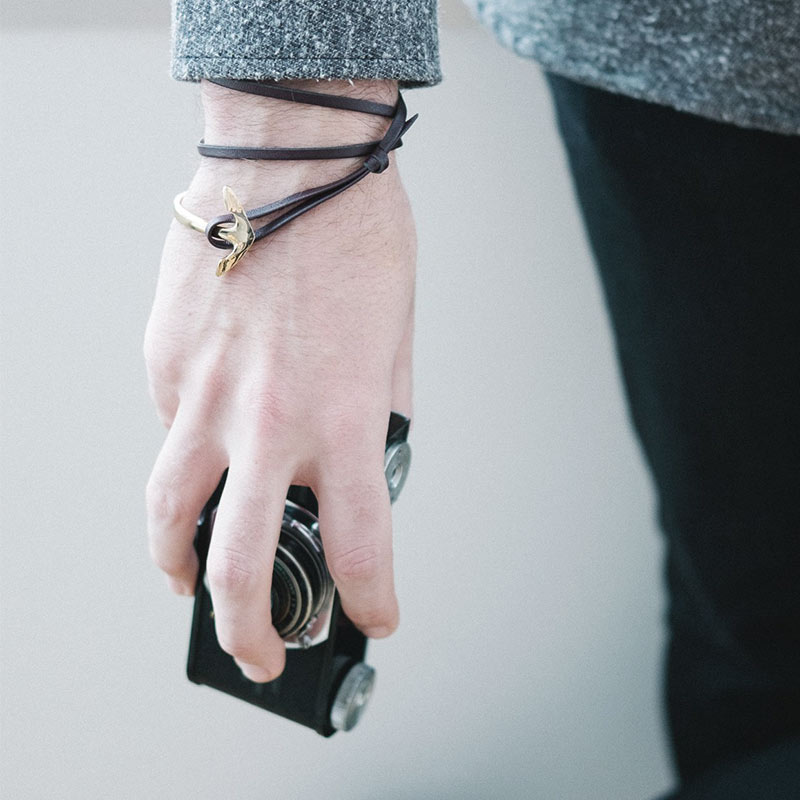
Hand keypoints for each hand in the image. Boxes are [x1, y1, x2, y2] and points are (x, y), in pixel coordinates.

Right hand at [144, 79, 414, 681]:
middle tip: (260, 655)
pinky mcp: (164, 363)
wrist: (291, 165)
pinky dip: (185, 456)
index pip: (360, 546)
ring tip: (189, 580)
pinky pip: (170, 430)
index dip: (371, 600)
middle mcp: (269, 422)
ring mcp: (205, 395)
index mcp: (345, 418)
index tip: (375, 617)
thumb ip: (379, 414)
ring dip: (178, 563)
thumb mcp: (396, 343)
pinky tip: (204, 445)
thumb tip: (369, 458)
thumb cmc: (356, 242)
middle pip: (240, 566)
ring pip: (169, 512)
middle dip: (248, 630)